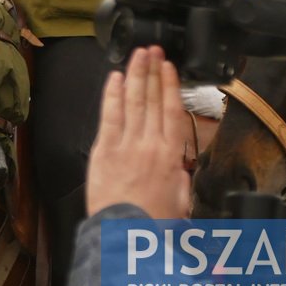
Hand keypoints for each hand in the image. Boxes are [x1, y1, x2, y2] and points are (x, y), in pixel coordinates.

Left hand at [86, 46, 190, 219]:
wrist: (127, 235)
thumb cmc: (154, 224)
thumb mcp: (181, 200)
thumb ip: (180, 177)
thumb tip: (178, 166)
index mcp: (172, 155)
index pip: (172, 110)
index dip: (170, 85)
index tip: (169, 66)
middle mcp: (150, 144)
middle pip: (152, 100)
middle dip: (152, 72)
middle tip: (152, 50)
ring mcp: (126, 144)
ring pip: (133, 101)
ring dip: (135, 75)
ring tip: (137, 55)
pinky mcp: (104, 150)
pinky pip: (110, 115)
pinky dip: (112, 94)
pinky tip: (115, 78)